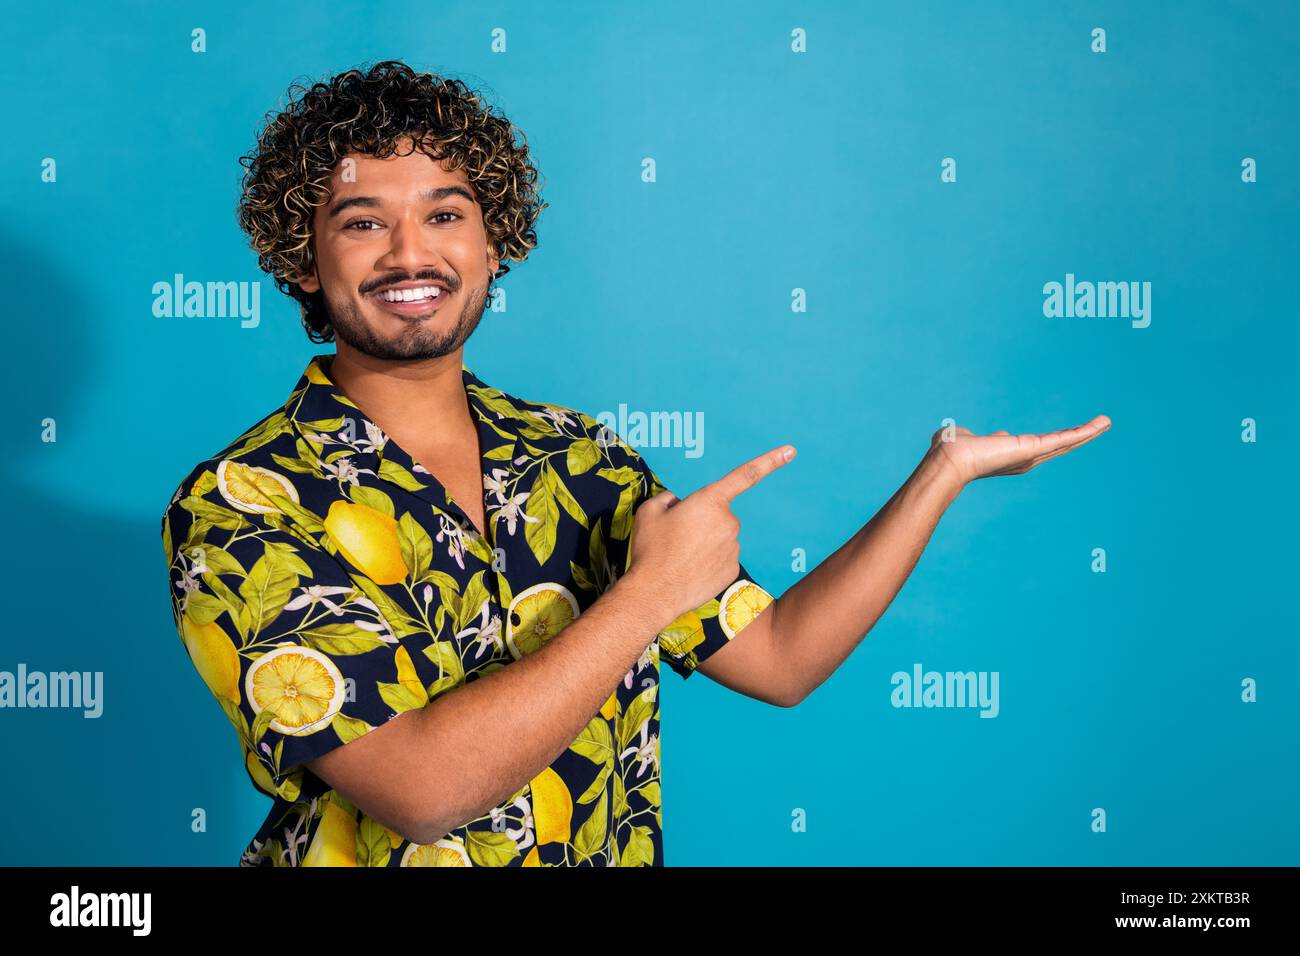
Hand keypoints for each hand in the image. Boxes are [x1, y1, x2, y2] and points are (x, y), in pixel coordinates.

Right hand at [626, 445, 794, 626]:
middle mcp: (729, 522)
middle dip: (701, 521)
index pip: (745, 475)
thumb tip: (677, 503)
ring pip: (720, 538)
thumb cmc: (651, 550)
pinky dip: (708, 562)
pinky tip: (690, 571)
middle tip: (676, 538)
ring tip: (679, 557)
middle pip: (718, 514)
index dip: (770, 461)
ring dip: (704, 543)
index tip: (791, 451)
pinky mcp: (733, 570)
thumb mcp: (649, 512)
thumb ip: (667, 499)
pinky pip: (721, 559)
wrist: (655, 593)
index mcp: (710, 501)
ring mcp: (733, 548)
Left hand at [927, 415, 1110, 487]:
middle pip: (1057, 446)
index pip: (1035, 447)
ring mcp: (1032, 455)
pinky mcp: (1036, 448)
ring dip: (1088, 432)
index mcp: (1008, 456)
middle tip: (1097, 427)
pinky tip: (1102, 423)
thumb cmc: (949, 450)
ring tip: (1106, 423)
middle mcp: (1023, 459)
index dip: (1050, 442)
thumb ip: (971, 437)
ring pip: (1066, 442)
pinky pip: (1066, 438)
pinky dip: (1085, 431)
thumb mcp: (965, 439)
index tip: (1064, 435)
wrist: (950, 459)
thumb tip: (970, 436)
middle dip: (1077, 437)